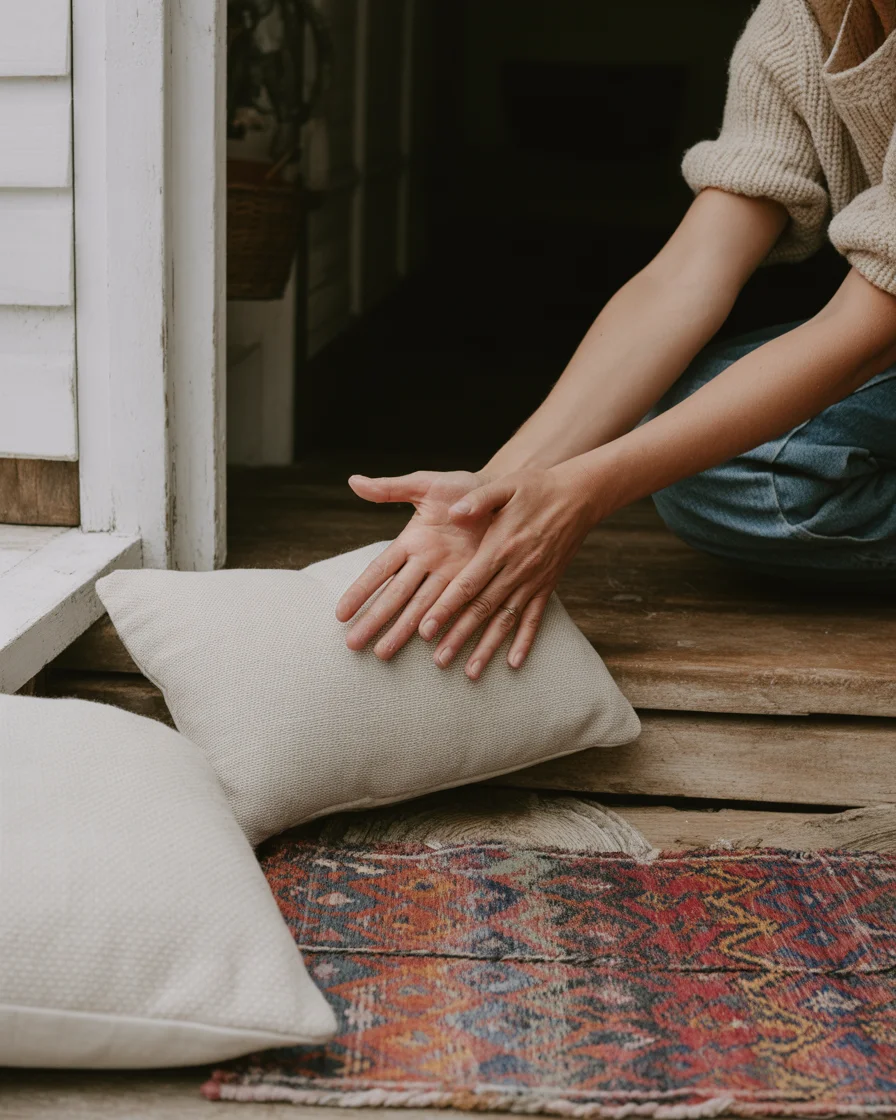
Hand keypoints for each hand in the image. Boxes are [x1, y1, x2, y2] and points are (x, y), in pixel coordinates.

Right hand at [335, 470, 493, 657]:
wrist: (502, 493)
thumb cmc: (462, 488)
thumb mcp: (425, 484)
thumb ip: (391, 488)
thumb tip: (353, 481)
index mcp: (411, 542)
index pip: (379, 570)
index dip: (360, 590)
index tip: (340, 613)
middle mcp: (427, 564)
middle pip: (395, 597)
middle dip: (374, 620)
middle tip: (353, 645)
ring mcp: (450, 576)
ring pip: (421, 608)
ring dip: (402, 631)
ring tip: (383, 654)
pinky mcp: (473, 582)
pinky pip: (456, 606)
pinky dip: (444, 625)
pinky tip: (429, 646)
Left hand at [418, 463, 597, 678]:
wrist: (579, 496)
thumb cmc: (536, 488)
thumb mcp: (505, 486)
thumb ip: (476, 500)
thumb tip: (452, 512)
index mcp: (499, 547)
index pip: (467, 585)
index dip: (445, 609)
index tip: (425, 630)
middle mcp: (516, 570)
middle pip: (482, 610)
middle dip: (459, 637)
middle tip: (438, 662)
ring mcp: (534, 581)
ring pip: (506, 621)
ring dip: (487, 648)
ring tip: (470, 673)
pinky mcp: (547, 585)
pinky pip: (535, 619)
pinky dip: (525, 642)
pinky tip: (513, 664)